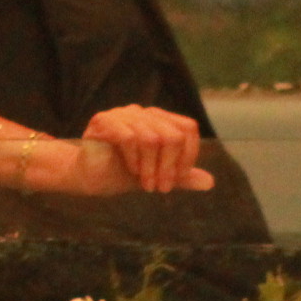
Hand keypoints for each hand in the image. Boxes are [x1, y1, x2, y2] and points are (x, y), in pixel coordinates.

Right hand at [80, 105, 214, 194]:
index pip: (188, 128)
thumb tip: (210, 182)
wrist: (90, 177)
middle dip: (170, 167)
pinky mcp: (103, 122)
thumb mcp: (157, 175)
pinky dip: (134, 160)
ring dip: (152, 168)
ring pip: (152, 138)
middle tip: (161, 188)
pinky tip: (131, 172)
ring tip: (146, 185)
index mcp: (158, 119)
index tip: (179, 179)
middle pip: (173, 135)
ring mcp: (122, 114)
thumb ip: (180, 176)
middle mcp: (142, 112)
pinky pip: (128, 137)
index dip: (189, 155)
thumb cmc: (122, 172)